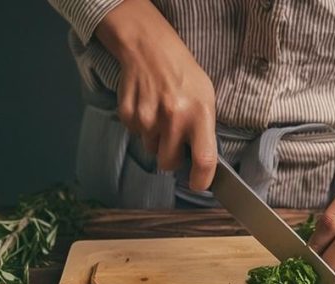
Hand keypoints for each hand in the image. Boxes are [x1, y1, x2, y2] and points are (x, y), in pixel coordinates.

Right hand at [96, 0, 216, 189]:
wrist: (151, 49)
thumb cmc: (183, 75)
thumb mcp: (206, 97)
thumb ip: (205, 130)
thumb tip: (203, 163)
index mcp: (200, 114)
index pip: (204, 160)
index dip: (201, 181)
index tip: (197, 185)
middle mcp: (174, 118)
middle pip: (168, 163)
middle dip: (170, 159)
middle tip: (174, 141)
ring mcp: (148, 116)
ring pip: (150, 149)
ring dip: (155, 139)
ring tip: (160, 114)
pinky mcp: (128, 114)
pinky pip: (135, 135)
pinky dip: (140, 127)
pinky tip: (147, 107)